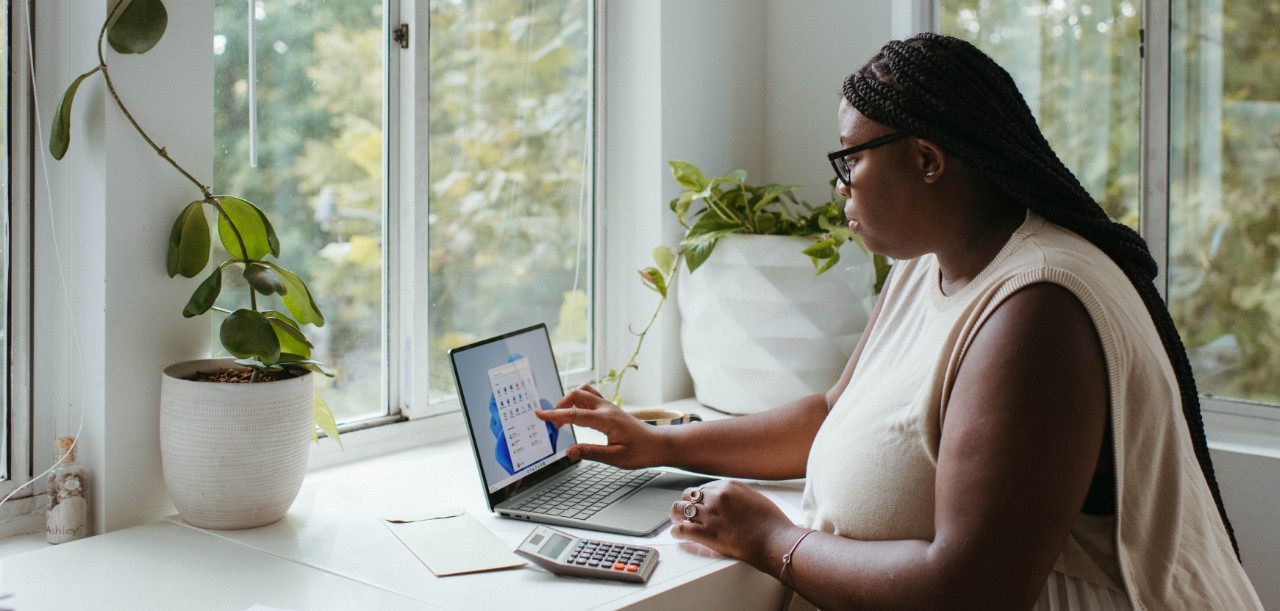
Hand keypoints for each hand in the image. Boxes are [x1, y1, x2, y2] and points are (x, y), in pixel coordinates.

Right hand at [534, 384, 667, 468]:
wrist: (659, 444)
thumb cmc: (641, 452)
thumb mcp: (616, 458)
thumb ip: (591, 453)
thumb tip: (570, 451)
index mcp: (606, 420)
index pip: (574, 415)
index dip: (555, 415)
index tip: (540, 414)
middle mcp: (606, 409)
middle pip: (576, 395)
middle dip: (560, 406)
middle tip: (554, 424)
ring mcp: (609, 406)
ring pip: (583, 392)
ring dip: (569, 401)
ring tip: (564, 417)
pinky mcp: (611, 409)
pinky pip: (590, 397)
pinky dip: (578, 401)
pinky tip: (577, 414)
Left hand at [670, 480, 794, 564]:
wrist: (774, 539)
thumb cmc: (770, 522)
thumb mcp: (754, 497)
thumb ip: (737, 496)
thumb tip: (728, 500)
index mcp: (728, 486)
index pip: (703, 488)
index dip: (698, 497)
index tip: (697, 503)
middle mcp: (716, 497)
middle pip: (688, 495)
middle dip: (686, 503)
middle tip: (684, 511)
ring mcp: (710, 515)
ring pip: (680, 509)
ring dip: (676, 514)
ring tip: (676, 519)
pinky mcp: (707, 533)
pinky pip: (682, 529)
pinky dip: (676, 531)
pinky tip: (676, 533)